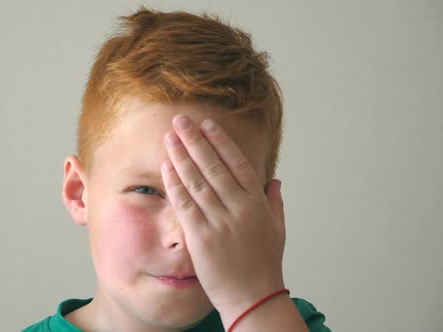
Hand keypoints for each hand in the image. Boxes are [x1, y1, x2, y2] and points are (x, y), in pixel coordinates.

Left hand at [160, 115, 286, 318]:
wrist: (252, 298)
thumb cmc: (264, 264)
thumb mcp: (277, 230)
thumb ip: (275, 202)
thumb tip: (276, 181)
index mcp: (257, 203)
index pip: (237, 163)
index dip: (221, 142)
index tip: (207, 124)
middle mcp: (239, 208)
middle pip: (213, 166)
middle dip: (195, 140)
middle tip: (180, 120)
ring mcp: (220, 222)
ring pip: (197, 181)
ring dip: (181, 156)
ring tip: (170, 136)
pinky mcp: (202, 237)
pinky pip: (185, 204)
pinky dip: (175, 183)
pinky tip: (166, 166)